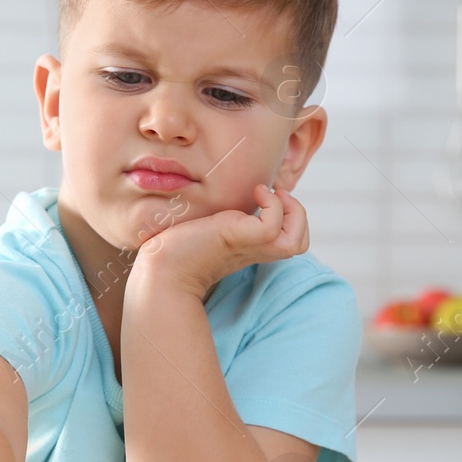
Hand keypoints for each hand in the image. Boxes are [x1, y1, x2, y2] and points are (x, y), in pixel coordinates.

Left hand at [135, 182, 308, 299]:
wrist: (160, 268)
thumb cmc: (177, 248)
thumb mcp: (210, 227)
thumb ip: (223, 218)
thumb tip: (225, 199)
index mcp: (251, 248)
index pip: (292, 242)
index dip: (292, 220)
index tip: (270, 198)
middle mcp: (254, 249)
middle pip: (300, 243)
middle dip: (298, 215)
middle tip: (276, 196)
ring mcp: (248, 244)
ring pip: (296, 241)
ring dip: (292, 211)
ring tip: (268, 194)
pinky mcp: (237, 238)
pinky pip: (272, 226)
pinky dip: (272, 205)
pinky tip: (254, 193)